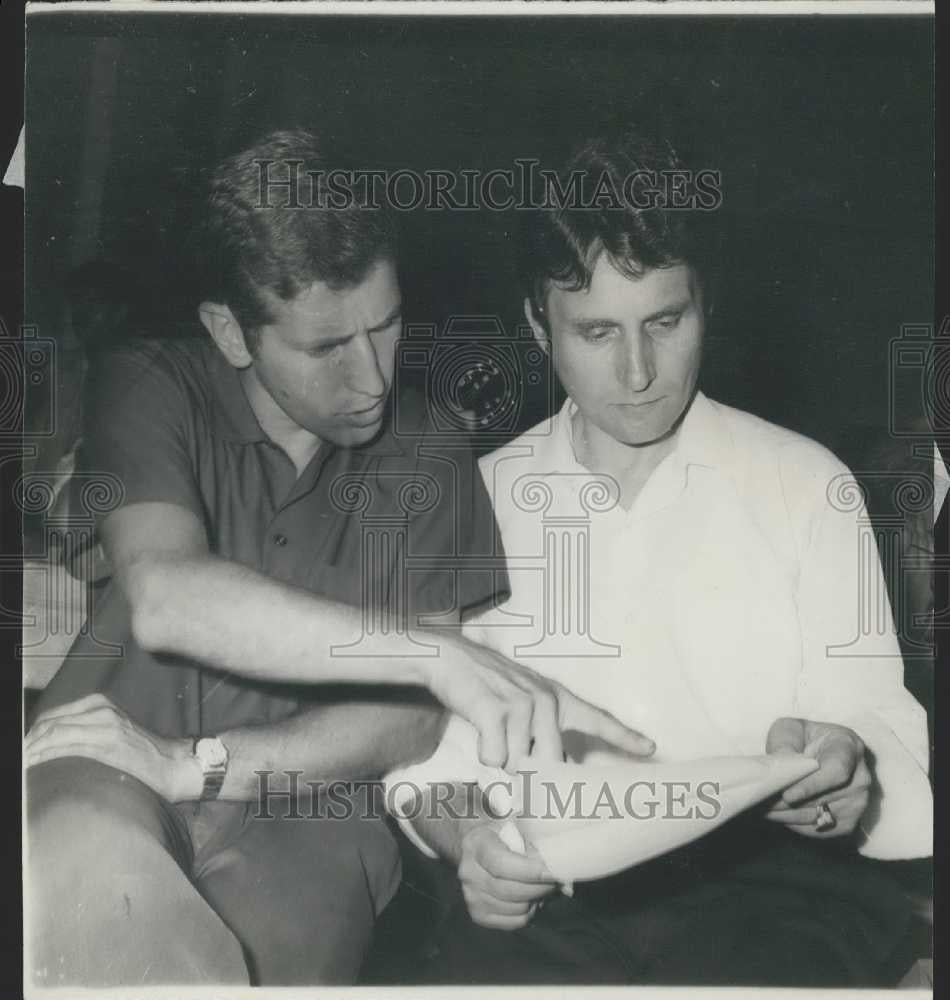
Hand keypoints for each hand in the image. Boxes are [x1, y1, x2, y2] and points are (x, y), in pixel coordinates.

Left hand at [24, 693, 200, 801]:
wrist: (174, 764)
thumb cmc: (144, 753)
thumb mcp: (113, 731)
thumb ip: (87, 730)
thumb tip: (53, 745)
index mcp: (100, 704)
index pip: (52, 717)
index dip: (32, 735)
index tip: (23, 751)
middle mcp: (101, 710)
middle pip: (49, 724)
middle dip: (29, 743)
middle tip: (20, 761)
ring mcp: (105, 725)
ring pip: (55, 733)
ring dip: (33, 751)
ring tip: (23, 766)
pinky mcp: (108, 744)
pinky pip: (67, 747)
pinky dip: (46, 757)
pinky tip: (36, 767)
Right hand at [426, 634, 654, 769]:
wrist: (451, 658)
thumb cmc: (487, 686)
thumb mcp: (523, 699)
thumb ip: (543, 731)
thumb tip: (554, 771)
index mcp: (557, 698)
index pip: (597, 719)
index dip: (625, 737)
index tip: (651, 748)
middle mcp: (545, 700)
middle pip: (550, 763)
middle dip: (529, 770)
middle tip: (510, 748)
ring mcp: (521, 705)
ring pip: (518, 764)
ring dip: (501, 757)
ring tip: (491, 729)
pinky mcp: (495, 711)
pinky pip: (494, 758)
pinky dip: (483, 753)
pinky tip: (479, 729)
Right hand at [458, 817, 557, 929]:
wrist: (473, 847)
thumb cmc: (498, 834)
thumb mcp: (512, 825)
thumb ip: (532, 842)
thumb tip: (559, 866)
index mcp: (476, 844)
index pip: (501, 864)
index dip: (530, 871)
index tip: (552, 872)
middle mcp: (469, 872)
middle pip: (510, 890)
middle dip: (540, 887)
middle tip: (556, 879)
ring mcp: (471, 896)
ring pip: (516, 909)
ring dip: (536, 900)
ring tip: (542, 886)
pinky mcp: (478, 914)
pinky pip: (513, 922)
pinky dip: (528, 913)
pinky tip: (530, 898)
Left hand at [764, 716, 871, 837]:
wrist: (820, 751)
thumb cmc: (803, 737)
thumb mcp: (790, 729)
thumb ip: (785, 745)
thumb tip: (782, 770)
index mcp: (849, 747)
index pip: (836, 771)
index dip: (812, 786)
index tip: (787, 795)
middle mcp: (860, 777)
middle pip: (823, 798)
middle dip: (788, 803)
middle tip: (760, 803)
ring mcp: (857, 803)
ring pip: (817, 816)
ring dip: (786, 815)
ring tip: (761, 808)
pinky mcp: (847, 822)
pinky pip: (818, 830)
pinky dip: (793, 824)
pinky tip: (774, 814)